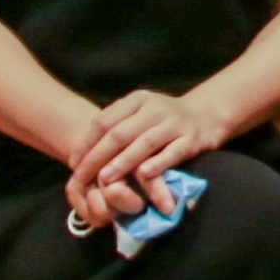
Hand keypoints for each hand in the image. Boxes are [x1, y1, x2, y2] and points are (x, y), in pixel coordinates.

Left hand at [73, 87, 220, 201]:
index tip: (74, 163)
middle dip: (97, 157)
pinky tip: (143, 175)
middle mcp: (155, 108)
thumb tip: (81, 154)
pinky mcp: (191, 138)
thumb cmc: (163, 120)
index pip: (105, 120)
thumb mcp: (139, 113)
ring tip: (105, 179)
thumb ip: (116, 126)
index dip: (87, 143)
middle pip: (120, 133)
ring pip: (144, 143)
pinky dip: (157, 164)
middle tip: (82, 177)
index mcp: (137, 100)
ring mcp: (174, 123)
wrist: (206, 114)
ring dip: (122, 162)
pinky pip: (172, 152)